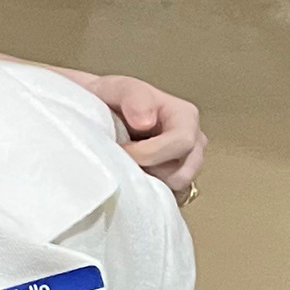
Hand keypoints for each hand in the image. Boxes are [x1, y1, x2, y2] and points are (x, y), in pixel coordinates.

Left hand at [86, 75, 204, 197]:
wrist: (95, 114)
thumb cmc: (110, 99)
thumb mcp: (118, 88)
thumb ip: (134, 97)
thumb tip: (146, 122)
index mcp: (186, 117)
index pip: (182, 144)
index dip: (149, 153)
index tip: (121, 149)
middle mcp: (194, 143)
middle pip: (182, 173)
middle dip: (148, 171)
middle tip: (121, 160)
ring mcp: (187, 166)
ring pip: (176, 190)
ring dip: (148, 183)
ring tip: (125, 166)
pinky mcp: (174, 184)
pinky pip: (168, 201)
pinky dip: (149, 195)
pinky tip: (131, 178)